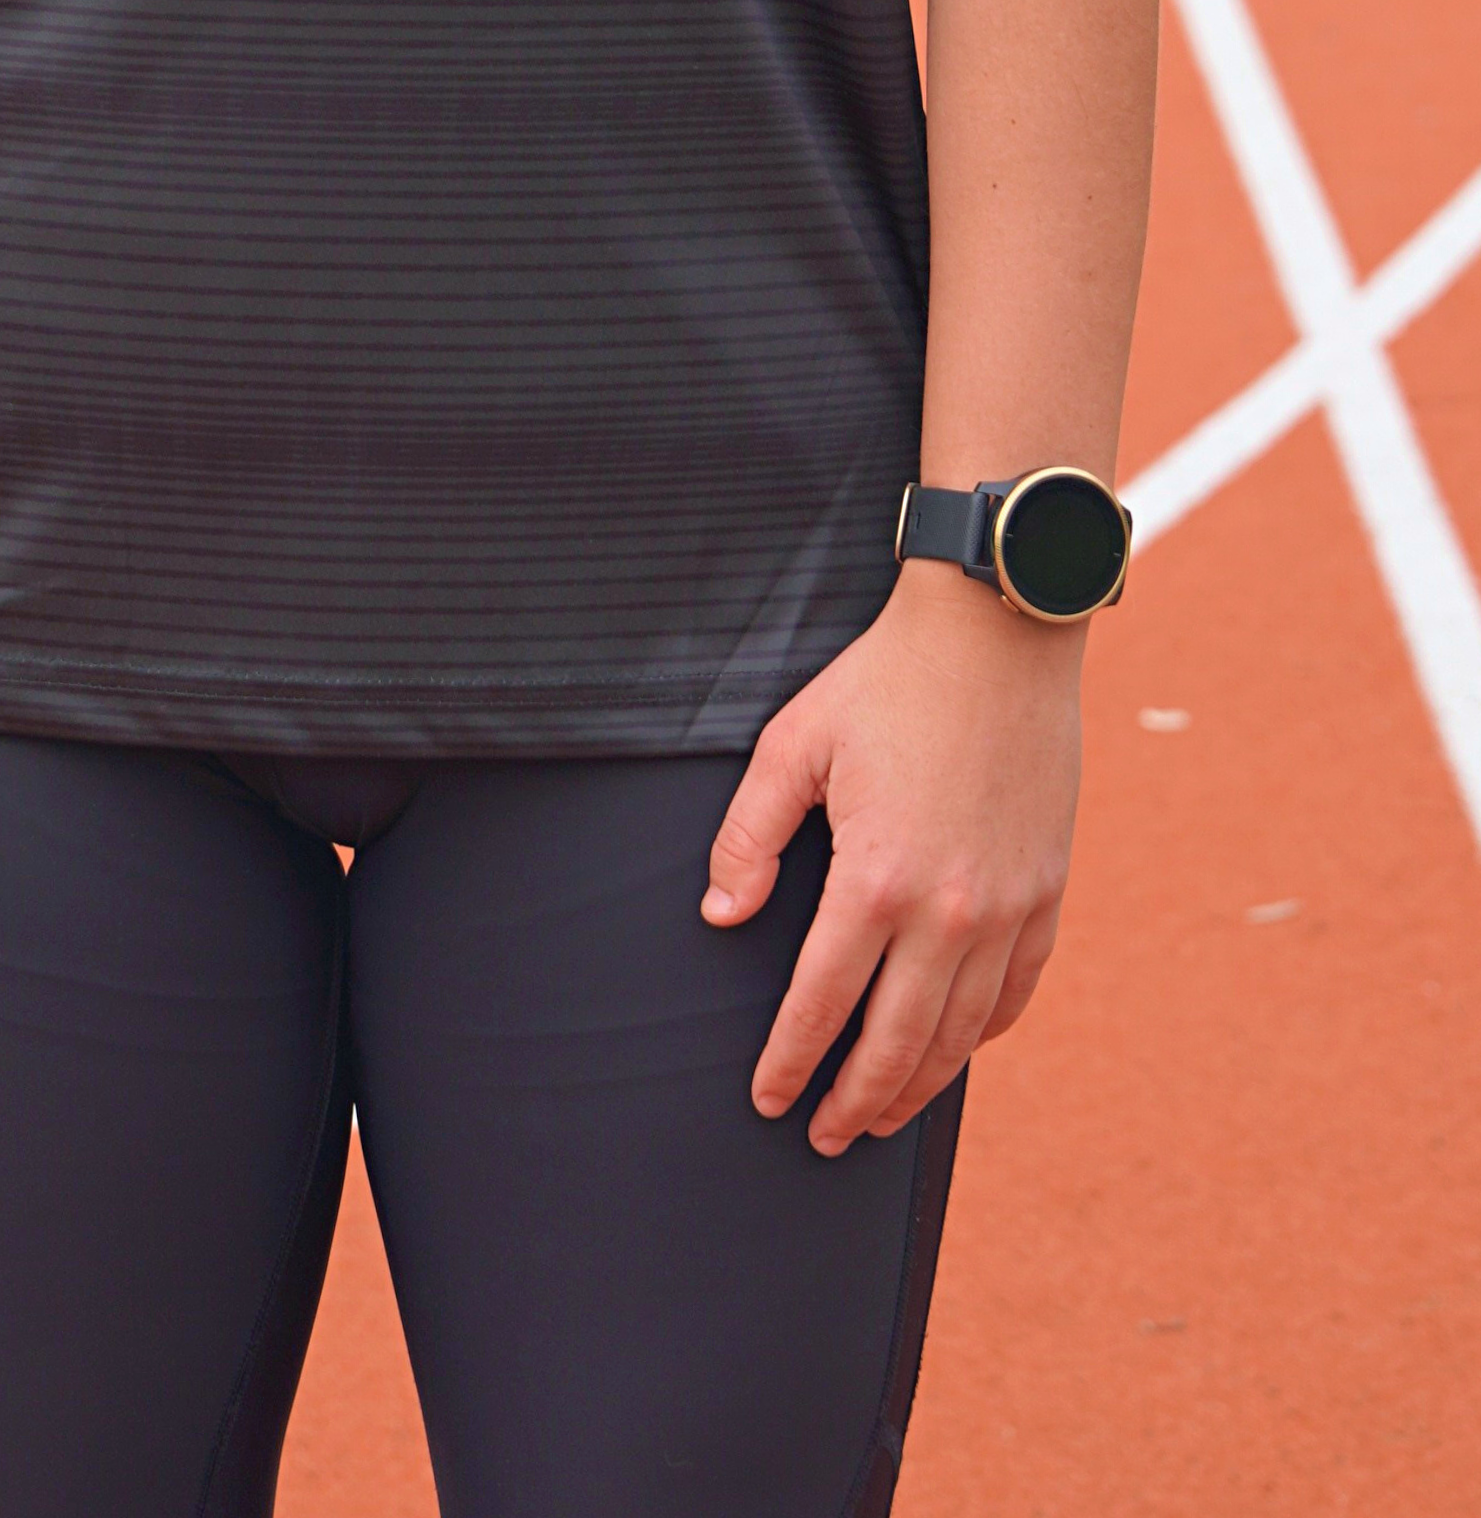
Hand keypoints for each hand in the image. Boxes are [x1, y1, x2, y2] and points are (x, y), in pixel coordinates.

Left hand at [702, 570, 1082, 1156]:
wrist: (998, 634)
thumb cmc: (886, 681)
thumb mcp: (793, 743)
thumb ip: (750, 835)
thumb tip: (724, 915)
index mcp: (876, 879)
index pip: (822, 1003)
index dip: (791, 1061)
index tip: (769, 1099)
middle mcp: (949, 912)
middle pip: (896, 1044)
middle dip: (853, 1102)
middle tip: (823, 1137)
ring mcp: (1008, 908)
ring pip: (960, 1034)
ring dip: (917, 1087)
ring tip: (880, 1117)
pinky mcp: (1047, 892)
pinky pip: (1016, 992)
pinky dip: (982, 1035)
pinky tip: (954, 1051)